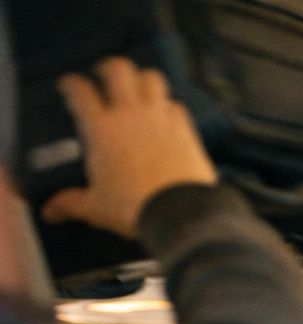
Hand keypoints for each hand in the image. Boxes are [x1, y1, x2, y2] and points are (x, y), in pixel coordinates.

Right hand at [40, 58, 216, 237]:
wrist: (180, 213)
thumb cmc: (133, 208)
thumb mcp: (96, 207)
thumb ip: (71, 203)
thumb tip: (50, 211)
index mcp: (101, 128)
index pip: (80, 91)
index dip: (71, 83)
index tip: (69, 84)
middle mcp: (130, 115)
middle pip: (119, 70)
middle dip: (109, 67)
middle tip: (105, 75)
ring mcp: (161, 118)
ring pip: (152, 79)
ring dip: (143, 79)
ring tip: (139, 87)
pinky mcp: (186, 129)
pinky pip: (177, 105)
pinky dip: (170, 106)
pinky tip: (167, 115)